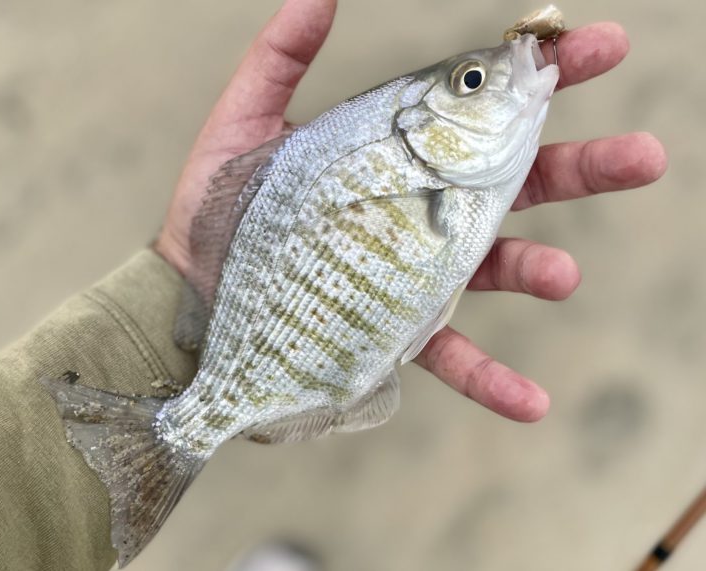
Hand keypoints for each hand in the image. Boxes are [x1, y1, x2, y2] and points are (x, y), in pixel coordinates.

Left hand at [155, 0, 666, 422]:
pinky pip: (449, 354)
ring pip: (493, 267)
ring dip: (537, 270)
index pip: (476, 110)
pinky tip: (532, 401)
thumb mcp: (243, 126)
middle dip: (579, 168)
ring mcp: (411, 273)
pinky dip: (492, 378)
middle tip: (641, 158)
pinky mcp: (393, 330)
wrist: (189, 296)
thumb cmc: (217, 210)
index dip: (539, 80)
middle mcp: (416, 210)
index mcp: (394, 155)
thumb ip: (280, 60)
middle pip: (511, 185)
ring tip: (562, 273)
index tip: (594, 51)